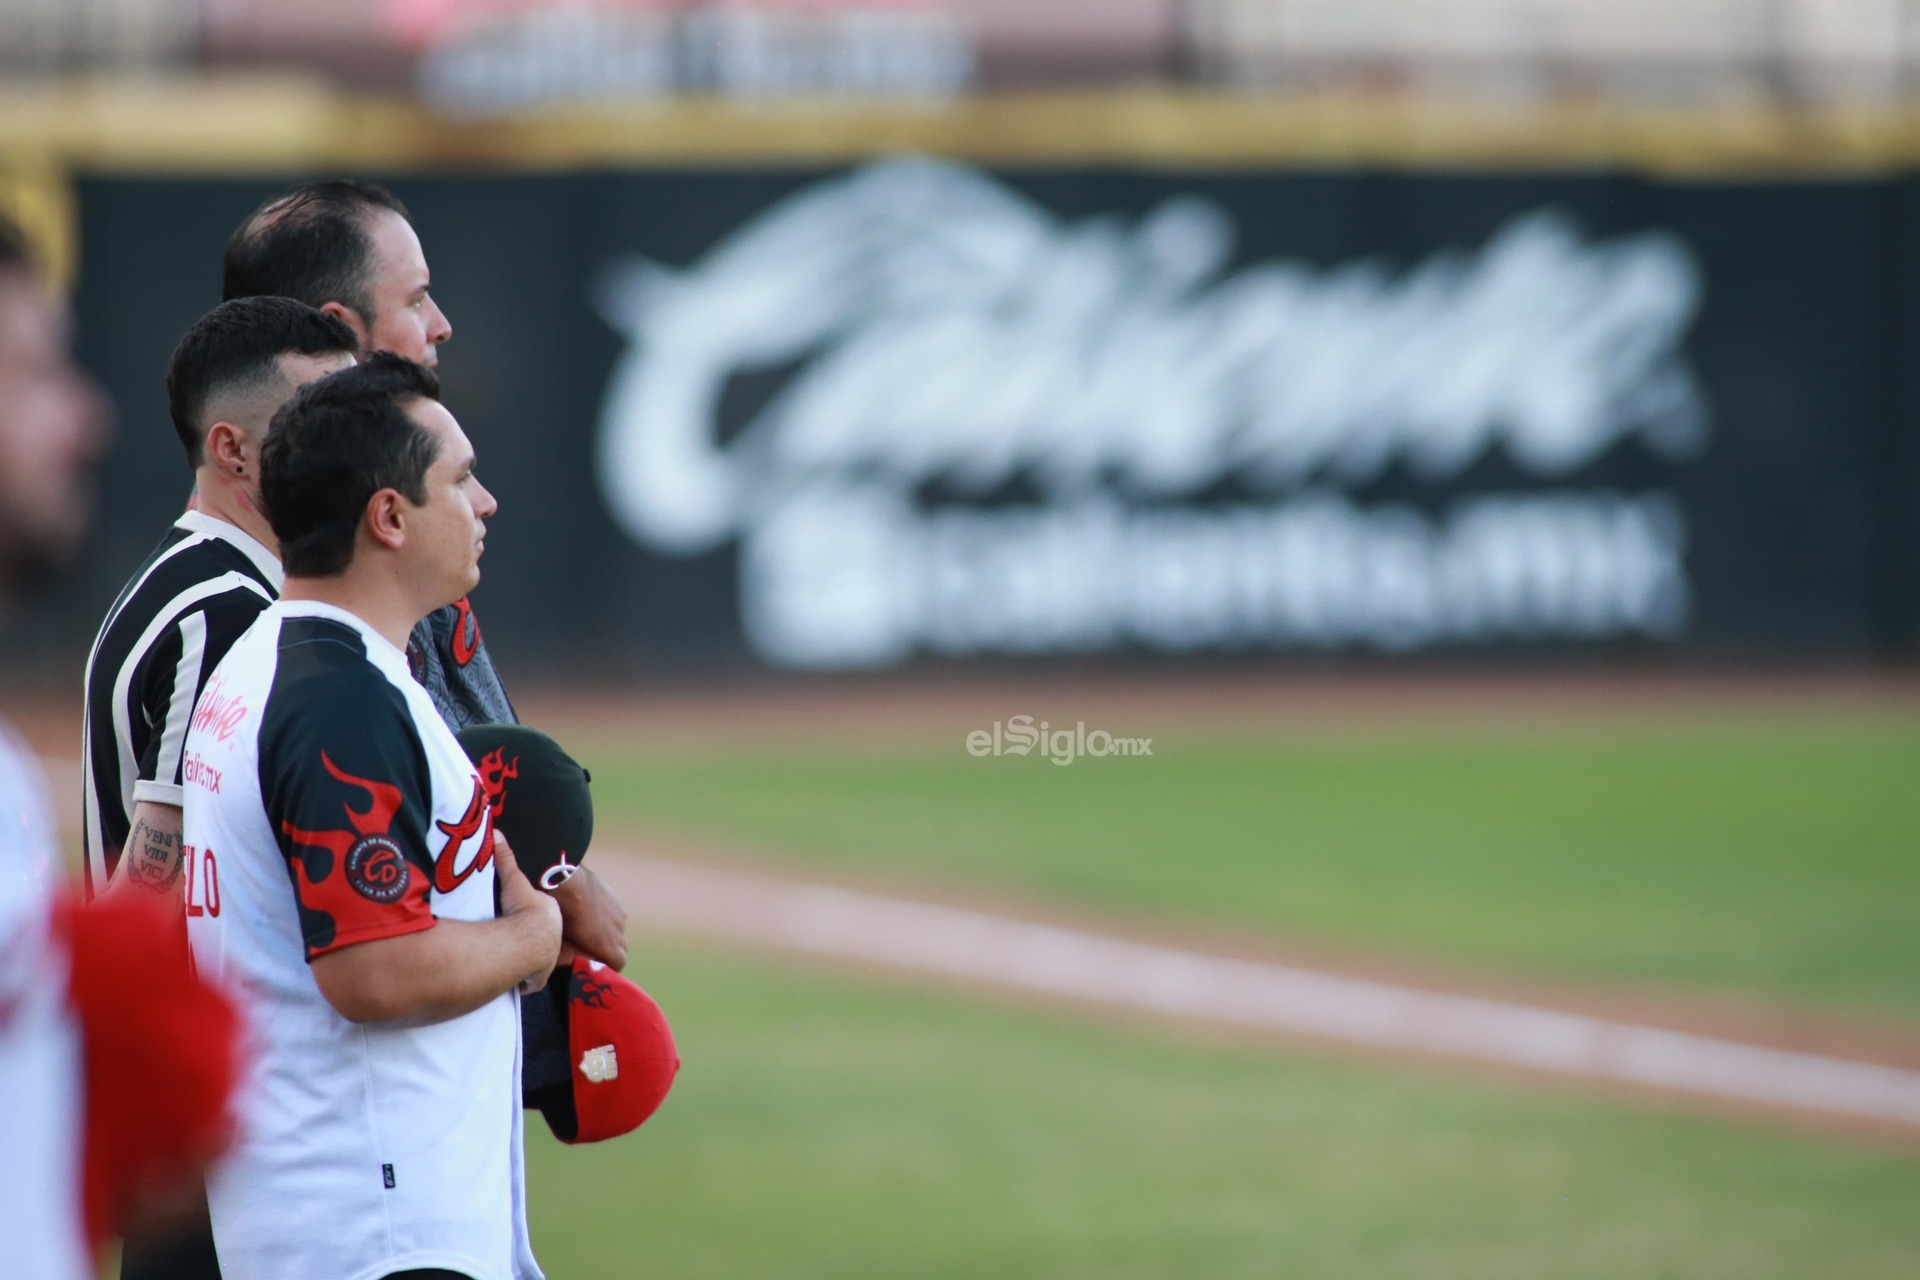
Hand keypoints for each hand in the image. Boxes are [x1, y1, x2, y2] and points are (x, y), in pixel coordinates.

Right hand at [494, 832, 561, 991]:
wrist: (531, 937)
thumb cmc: (524, 909)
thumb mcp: (513, 881)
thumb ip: (504, 859)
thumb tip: (496, 832)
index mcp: (549, 916)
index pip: (538, 917)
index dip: (526, 920)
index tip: (513, 921)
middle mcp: (553, 938)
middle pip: (538, 940)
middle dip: (527, 943)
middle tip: (509, 943)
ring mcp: (547, 960)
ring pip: (535, 962)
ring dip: (525, 964)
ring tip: (509, 962)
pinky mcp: (540, 978)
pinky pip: (529, 980)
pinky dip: (522, 980)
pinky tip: (512, 977)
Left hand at [549, 865, 628, 971]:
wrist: (568, 882)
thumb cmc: (562, 915)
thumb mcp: (565, 942)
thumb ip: (574, 956)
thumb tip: (571, 963)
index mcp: (608, 944)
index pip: (620, 962)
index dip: (611, 967)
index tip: (601, 968)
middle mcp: (618, 929)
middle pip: (622, 947)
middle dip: (612, 952)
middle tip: (596, 952)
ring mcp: (618, 913)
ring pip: (619, 929)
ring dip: (610, 933)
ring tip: (593, 931)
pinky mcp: (615, 899)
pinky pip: (615, 915)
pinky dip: (608, 918)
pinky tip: (593, 914)